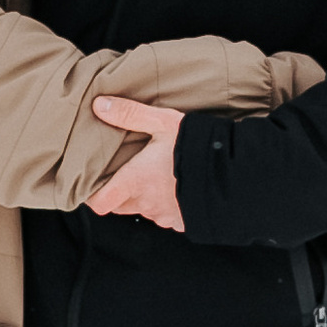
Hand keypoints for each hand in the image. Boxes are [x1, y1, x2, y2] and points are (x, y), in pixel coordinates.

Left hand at [88, 93, 183, 228]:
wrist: (233, 173)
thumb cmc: (195, 146)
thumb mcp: (163, 122)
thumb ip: (130, 114)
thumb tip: (99, 105)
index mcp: (136, 181)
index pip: (101, 202)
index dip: (93, 196)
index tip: (93, 184)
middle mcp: (147, 202)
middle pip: (120, 206)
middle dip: (119, 192)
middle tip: (126, 172)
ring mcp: (166, 215)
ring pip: (145, 210)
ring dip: (145, 197)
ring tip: (156, 176)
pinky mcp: (183, 221)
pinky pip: (167, 216)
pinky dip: (168, 205)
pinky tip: (178, 187)